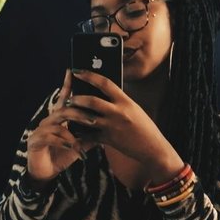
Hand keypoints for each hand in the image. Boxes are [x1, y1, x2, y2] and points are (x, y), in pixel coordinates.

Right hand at [26, 70, 95, 182]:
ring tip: (90, 129)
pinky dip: (65, 142)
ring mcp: (40, 130)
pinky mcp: (35, 141)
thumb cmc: (62, 156)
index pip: (64, 99)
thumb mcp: (80, 145)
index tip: (73, 71)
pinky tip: (75, 148)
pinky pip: (51, 137)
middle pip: (65, 108)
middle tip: (96, 117)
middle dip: (81, 111)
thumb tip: (108, 126)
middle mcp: (48, 121)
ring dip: (76, 125)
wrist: (45, 174)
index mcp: (58, 119)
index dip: (67, 85)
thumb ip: (91, 134)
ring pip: (59, 121)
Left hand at [68, 70, 184, 183]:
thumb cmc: (144, 127)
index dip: (89, 75)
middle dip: (77, 98)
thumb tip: (103, 92)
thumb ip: (119, 101)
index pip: (105, 83)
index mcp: (126, 101)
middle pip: (92, 101)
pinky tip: (74, 131)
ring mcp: (113, 126)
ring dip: (74, 114)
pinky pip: (90, 135)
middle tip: (69, 97)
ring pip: (87, 118)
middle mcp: (118, 112)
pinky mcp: (109, 140)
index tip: (77, 71)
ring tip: (66, 111)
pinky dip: (80, 133)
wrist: (153, 148)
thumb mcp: (134, 109)